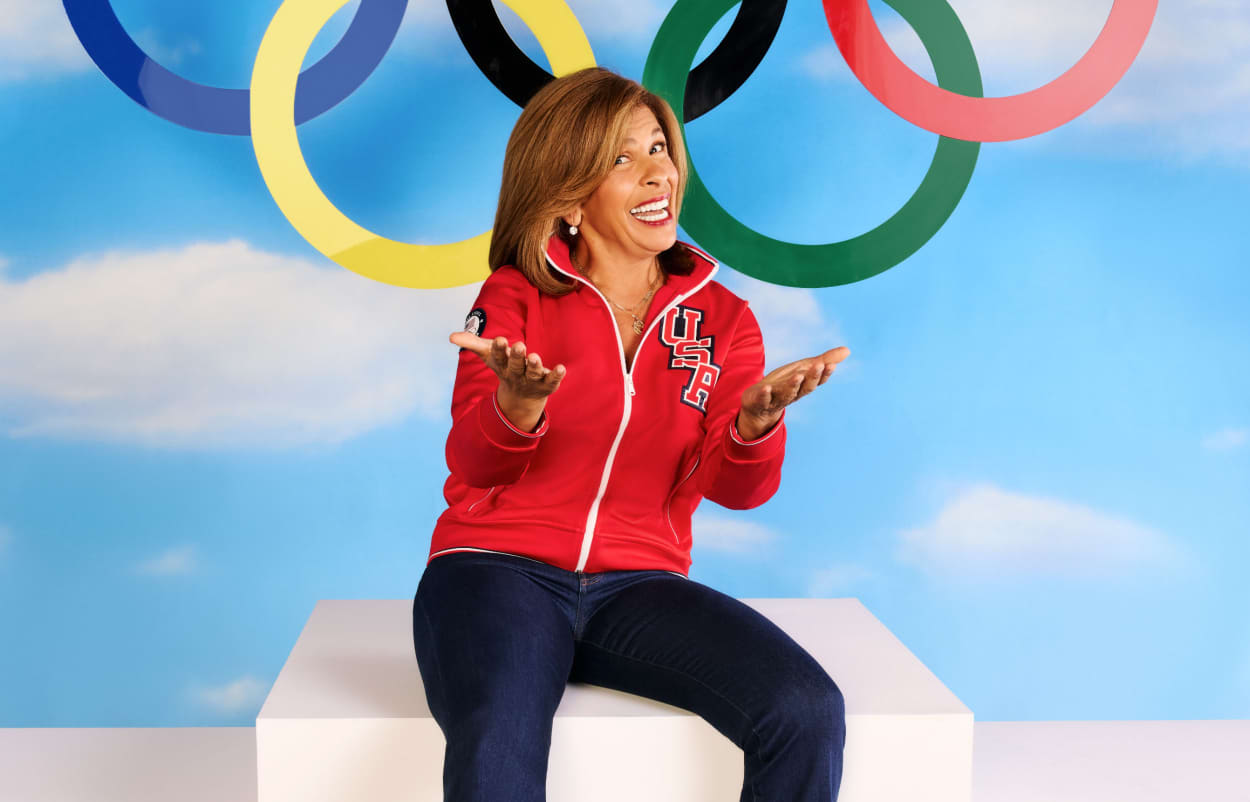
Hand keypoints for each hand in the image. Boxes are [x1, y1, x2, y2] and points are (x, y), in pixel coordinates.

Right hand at [449, 331, 565, 430]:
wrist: (522, 397)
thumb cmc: (505, 367)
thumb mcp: (489, 355)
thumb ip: (472, 343)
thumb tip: (451, 336)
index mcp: (503, 366)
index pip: (499, 357)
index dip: (500, 350)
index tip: (501, 340)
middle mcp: (517, 374)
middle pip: (516, 366)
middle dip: (517, 357)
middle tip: (519, 345)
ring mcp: (532, 380)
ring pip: (533, 374)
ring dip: (534, 366)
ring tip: (535, 356)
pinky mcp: (547, 384)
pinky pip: (552, 381)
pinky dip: (556, 376)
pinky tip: (561, 368)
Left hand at [736, 346, 849, 439]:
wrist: (759, 405)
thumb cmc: (785, 384)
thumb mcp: (803, 370)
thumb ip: (824, 361)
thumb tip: (848, 350)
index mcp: (804, 386)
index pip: (817, 381)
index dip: (824, 374)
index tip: (831, 365)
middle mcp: (793, 394)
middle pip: (805, 388)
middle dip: (812, 377)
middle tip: (819, 365)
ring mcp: (777, 399)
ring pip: (787, 394)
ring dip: (793, 385)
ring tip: (798, 375)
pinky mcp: (760, 401)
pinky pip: (763, 399)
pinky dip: (765, 395)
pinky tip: (766, 388)